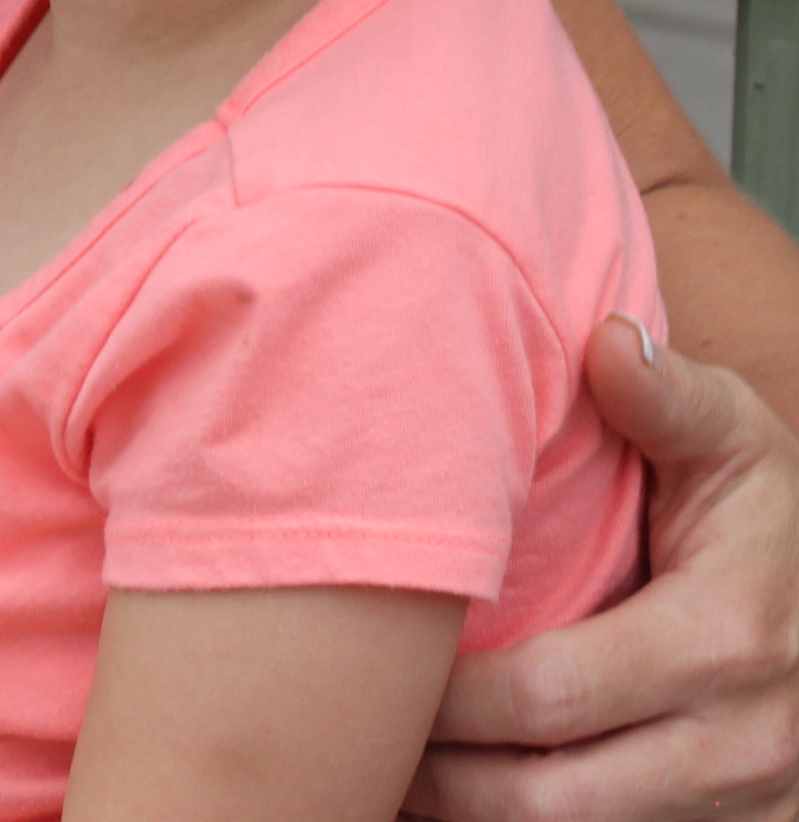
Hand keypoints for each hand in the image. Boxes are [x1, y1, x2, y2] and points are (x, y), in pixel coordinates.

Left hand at [418, 318, 798, 820]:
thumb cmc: (769, 514)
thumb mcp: (740, 443)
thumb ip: (670, 399)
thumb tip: (608, 340)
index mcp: (725, 641)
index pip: (546, 697)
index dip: (444, 699)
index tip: (372, 667)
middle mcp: (744, 742)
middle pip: (548, 798)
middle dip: (438, 777)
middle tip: (357, 737)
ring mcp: (752, 803)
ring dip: (474, 814)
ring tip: (394, 773)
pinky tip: (465, 795)